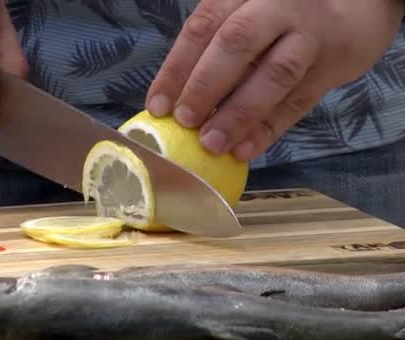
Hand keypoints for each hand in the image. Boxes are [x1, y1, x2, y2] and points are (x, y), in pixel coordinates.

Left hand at [146, 0, 403, 160]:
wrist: (356, 2)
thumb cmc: (282, 13)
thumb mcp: (245, 13)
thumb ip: (215, 48)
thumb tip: (177, 99)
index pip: (202, 27)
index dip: (176, 68)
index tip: (158, 106)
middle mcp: (276, 7)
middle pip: (237, 43)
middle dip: (206, 86)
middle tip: (185, 122)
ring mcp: (309, 34)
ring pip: (273, 74)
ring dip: (239, 113)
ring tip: (212, 144)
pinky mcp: (334, 64)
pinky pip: (299, 100)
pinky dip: (269, 128)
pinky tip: (245, 150)